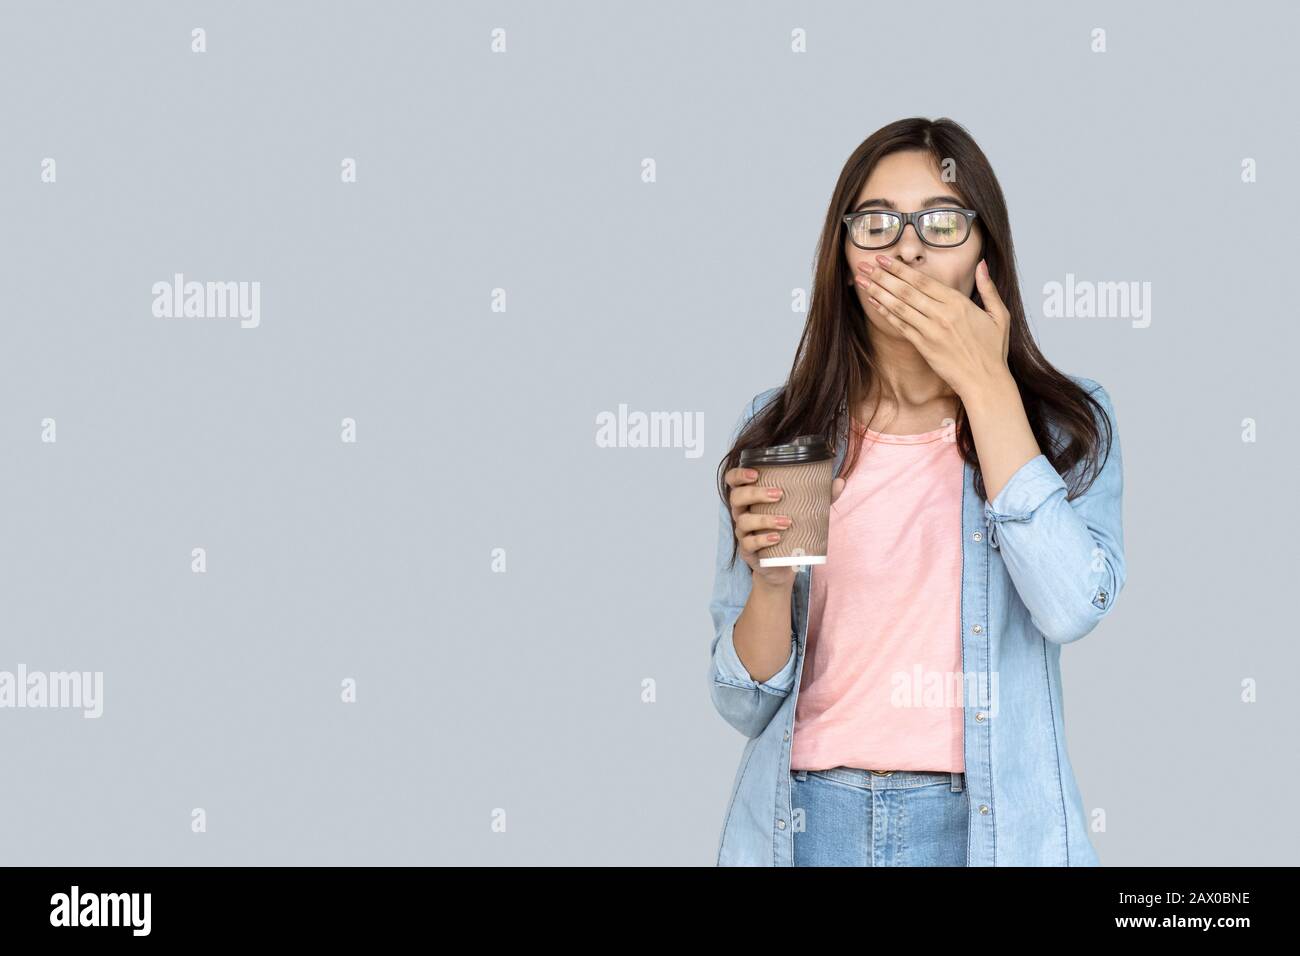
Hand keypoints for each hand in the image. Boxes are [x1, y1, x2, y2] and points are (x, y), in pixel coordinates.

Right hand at [724, 467, 845, 587]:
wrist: (783, 565)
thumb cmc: (789, 531)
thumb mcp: (803, 512)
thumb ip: (820, 496)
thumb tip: (840, 481)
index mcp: (750, 498)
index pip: (733, 481)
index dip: (739, 474)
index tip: (756, 473)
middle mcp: (742, 513)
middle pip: (736, 497)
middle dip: (755, 493)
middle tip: (779, 495)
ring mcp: (743, 533)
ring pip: (743, 521)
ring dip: (764, 519)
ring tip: (786, 521)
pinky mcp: (747, 551)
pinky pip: (749, 544)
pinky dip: (762, 540)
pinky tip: (777, 538)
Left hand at [854, 255, 1010, 398]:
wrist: (985, 381)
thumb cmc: (993, 349)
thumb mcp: (999, 315)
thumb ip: (988, 288)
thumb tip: (982, 264)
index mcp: (959, 303)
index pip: (923, 281)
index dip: (900, 268)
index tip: (884, 258)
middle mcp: (942, 315)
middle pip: (906, 290)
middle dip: (882, 275)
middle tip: (864, 264)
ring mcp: (930, 332)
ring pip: (899, 307)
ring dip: (878, 291)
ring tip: (861, 280)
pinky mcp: (923, 347)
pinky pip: (900, 326)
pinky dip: (885, 313)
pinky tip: (873, 302)